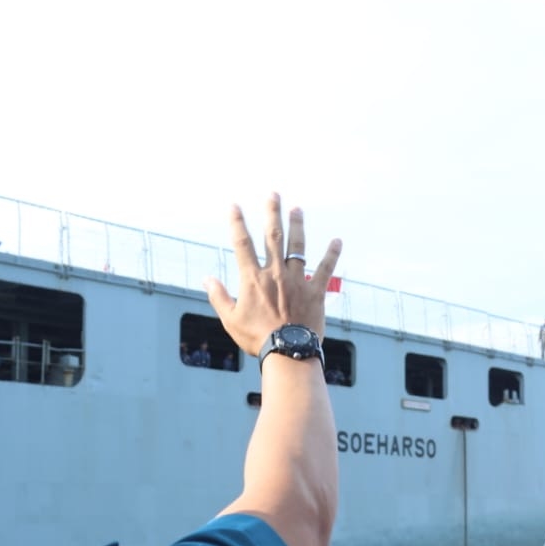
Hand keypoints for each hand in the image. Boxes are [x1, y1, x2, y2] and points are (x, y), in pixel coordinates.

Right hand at [206, 195, 341, 359]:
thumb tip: (207, 278)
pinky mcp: (316, 291)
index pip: (242, 243)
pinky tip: (337, 240)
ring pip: (298, 246)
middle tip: (273, 194)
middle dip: (272, 213)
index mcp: (253, 278)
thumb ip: (218, 296)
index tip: (234, 205)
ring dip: (297, 226)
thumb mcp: (230, 319)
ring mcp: (297, 280)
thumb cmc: (257, 338)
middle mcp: (275, 273)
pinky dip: (332, 254)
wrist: (287, 352)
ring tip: (297, 209)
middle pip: (273, 236)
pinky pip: (326, 269)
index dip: (237, 222)